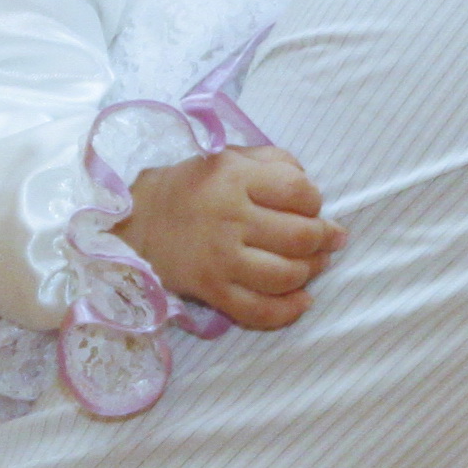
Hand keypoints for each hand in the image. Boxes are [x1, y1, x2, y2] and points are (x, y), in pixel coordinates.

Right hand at [120, 147, 338, 330]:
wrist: (139, 221)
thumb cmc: (193, 186)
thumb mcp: (229, 157)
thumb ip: (273, 160)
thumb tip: (310, 186)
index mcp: (234, 178)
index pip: (299, 191)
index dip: (315, 201)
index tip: (311, 206)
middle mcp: (229, 218)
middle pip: (300, 237)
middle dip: (323, 239)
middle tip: (328, 240)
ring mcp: (220, 259)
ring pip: (286, 276)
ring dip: (310, 272)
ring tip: (314, 264)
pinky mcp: (212, 291)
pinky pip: (260, 310)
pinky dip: (289, 310)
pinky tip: (302, 299)